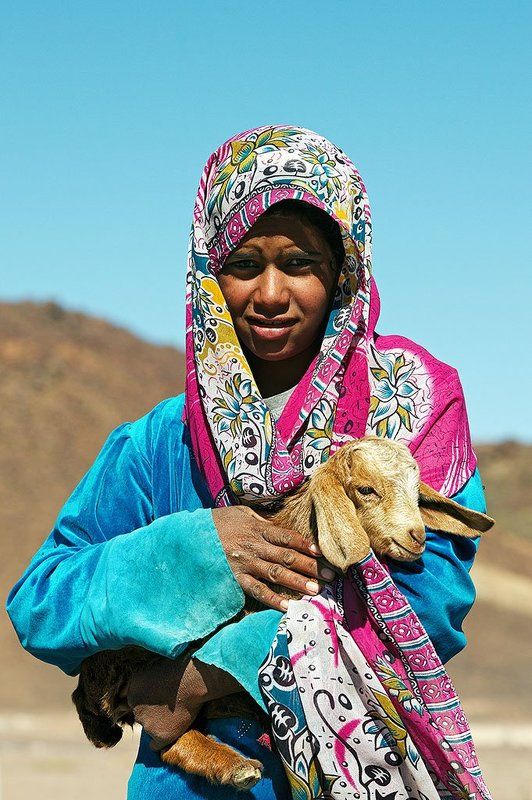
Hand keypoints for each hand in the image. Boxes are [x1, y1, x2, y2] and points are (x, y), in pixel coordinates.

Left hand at [127, 655, 241, 750]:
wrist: (193, 680)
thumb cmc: (179, 670)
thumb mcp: (154, 670)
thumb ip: (146, 684)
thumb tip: (146, 692)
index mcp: (132, 689)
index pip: (133, 702)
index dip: (145, 702)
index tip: (156, 702)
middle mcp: (135, 708)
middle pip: (141, 716)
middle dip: (151, 714)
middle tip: (168, 708)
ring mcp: (146, 724)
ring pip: (150, 729)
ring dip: (159, 725)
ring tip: (176, 715)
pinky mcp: (159, 735)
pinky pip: (156, 745)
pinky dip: (163, 742)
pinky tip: (172, 734)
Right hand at [212, 506, 336, 611]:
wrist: (190, 536)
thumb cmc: (217, 522)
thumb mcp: (239, 513)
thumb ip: (260, 520)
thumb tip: (279, 525)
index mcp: (257, 528)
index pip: (287, 536)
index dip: (305, 544)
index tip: (322, 552)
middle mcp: (254, 546)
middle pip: (287, 557)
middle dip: (310, 566)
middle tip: (330, 576)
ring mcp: (245, 564)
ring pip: (276, 574)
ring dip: (297, 583)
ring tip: (315, 590)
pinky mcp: (235, 578)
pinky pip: (256, 590)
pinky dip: (272, 599)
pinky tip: (287, 606)